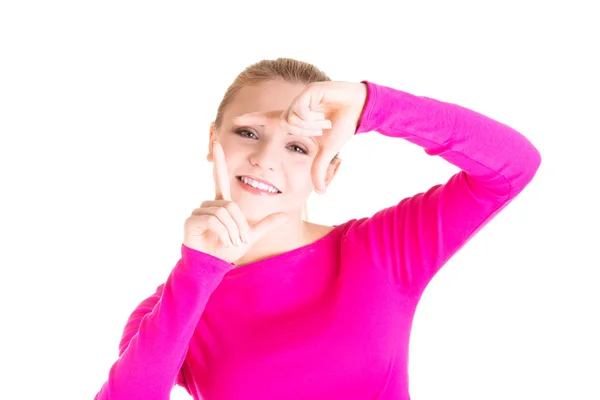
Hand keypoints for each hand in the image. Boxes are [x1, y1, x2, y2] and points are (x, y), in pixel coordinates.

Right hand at [183, 139, 289, 263]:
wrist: (213, 266)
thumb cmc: (227, 251)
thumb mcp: (251, 236)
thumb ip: (266, 224)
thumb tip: (286, 214)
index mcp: (222, 204)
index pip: (221, 178)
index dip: (220, 162)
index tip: (217, 142)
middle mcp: (210, 204)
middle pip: (231, 205)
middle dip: (239, 225)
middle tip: (237, 240)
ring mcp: (199, 211)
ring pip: (224, 212)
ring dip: (232, 231)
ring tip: (229, 242)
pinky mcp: (192, 220)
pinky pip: (213, 219)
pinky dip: (222, 232)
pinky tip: (220, 241)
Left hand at [233, 81, 366, 192]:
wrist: (358, 108)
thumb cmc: (342, 126)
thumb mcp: (326, 151)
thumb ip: (319, 169)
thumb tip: (320, 192)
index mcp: (294, 119)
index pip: (267, 119)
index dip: (251, 119)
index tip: (233, 122)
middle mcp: (293, 108)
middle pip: (278, 122)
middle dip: (291, 128)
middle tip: (313, 126)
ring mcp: (300, 98)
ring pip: (290, 119)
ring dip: (308, 126)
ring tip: (324, 122)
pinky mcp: (308, 91)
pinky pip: (300, 110)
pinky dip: (311, 117)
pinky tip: (323, 114)